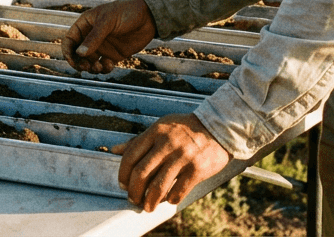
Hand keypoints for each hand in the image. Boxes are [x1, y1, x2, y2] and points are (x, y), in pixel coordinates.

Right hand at [62, 0, 156, 72]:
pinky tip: (110, 65)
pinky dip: (104, 69)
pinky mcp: (114, 55)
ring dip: (92, 68)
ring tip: (99, 67)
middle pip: (78, 55)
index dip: (67, 52)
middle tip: (86, 67)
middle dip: (79, 63)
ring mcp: (103, 47)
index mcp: (85, 25)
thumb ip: (94, 37)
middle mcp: (92, 37)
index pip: (69, 40)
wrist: (149, 16)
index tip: (72, 60)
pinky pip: (104, 66)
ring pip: (90, 63)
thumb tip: (79, 54)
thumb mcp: (108, 21)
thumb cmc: (126, 12)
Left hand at [114, 113, 230, 211]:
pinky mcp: (197, 169)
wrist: (219, 126)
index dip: (123, 174)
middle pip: (141, 173)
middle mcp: (167, 144)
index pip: (130, 156)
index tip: (123, 184)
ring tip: (148, 207)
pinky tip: (169, 200)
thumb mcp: (160, 128)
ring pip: (158, 186)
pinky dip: (171, 199)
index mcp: (155, 132)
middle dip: (134, 191)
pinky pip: (179, 190)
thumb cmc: (184, 128)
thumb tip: (114, 149)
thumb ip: (138, 140)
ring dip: (150, 201)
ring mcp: (183, 157)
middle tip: (134, 199)